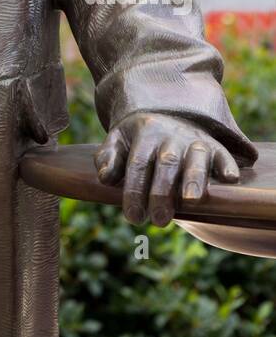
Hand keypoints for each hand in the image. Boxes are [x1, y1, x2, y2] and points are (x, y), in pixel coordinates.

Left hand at [94, 111, 240, 226]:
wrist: (164, 115)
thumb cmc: (137, 139)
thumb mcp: (117, 141)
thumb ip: (108, 158)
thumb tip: (106, 178)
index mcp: (145, 131)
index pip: (138, 163)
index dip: (134, 191)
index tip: (133, 217)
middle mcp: (171, 134)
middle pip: (167, 163)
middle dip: (162, 192)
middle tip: (158, 220)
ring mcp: (194, 139)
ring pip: (196, 157)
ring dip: (194, 178)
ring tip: (190, 202)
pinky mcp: (215, 146)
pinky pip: (223, 154)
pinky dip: (227, 165)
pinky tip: (230, 179)